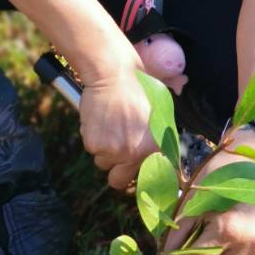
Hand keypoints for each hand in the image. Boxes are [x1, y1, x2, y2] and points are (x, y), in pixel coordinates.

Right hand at [79, 66, 154, 191]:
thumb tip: (162, 161)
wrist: (114, 74)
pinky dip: (93, 137)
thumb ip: (159, 140)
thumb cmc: (139, 87)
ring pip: (103, 163)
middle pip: (119, 181)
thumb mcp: (159, 114)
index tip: (139, 178)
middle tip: (116, 152)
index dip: (142, 179)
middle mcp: (136, 154)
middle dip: (116, 170)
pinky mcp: (95, 145)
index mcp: (156, 148)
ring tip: (110, 125)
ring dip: (104, 150)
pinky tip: (100, 119)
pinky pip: (92, 149)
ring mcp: (115, 151)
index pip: (152, 179)